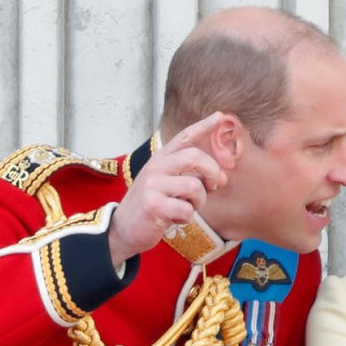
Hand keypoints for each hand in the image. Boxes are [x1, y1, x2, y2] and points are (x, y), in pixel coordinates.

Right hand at [107, 112, 228, 267]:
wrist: (123, 229)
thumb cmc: (152, 207)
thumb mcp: (170, 187)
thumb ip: (195, 179)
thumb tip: (223, 178)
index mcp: (160, 160)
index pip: (184, 137)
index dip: (203, 126)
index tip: (221, 116)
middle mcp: (155, 168)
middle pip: (195, 157)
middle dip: (212, 173)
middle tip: (212, 187)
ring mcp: (153, 186)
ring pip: (195, 187)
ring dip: (199, 203)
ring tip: (186, 208)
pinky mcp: (154, 206)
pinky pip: (187, 210)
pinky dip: (186, 219)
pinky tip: (175, 220)